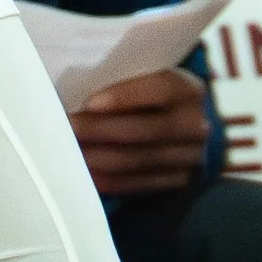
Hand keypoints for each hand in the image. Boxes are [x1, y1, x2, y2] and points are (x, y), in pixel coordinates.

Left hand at [67, 65, 210, 199]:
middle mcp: (195, 125)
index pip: (161, 89)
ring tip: (66, 153)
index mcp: (189, 90)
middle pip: (144, 130)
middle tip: (64, 128)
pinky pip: (139, 184)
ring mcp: (190, 157)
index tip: (89, 103)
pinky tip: (85, 174)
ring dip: (98, 158)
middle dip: (98, 130)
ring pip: (138, 160)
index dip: (125, 96)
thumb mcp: (156, 77)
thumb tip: (79, 85)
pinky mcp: (180, 182)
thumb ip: (128, 78)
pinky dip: (109, 180)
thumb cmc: (159, 95)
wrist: (197, 126)